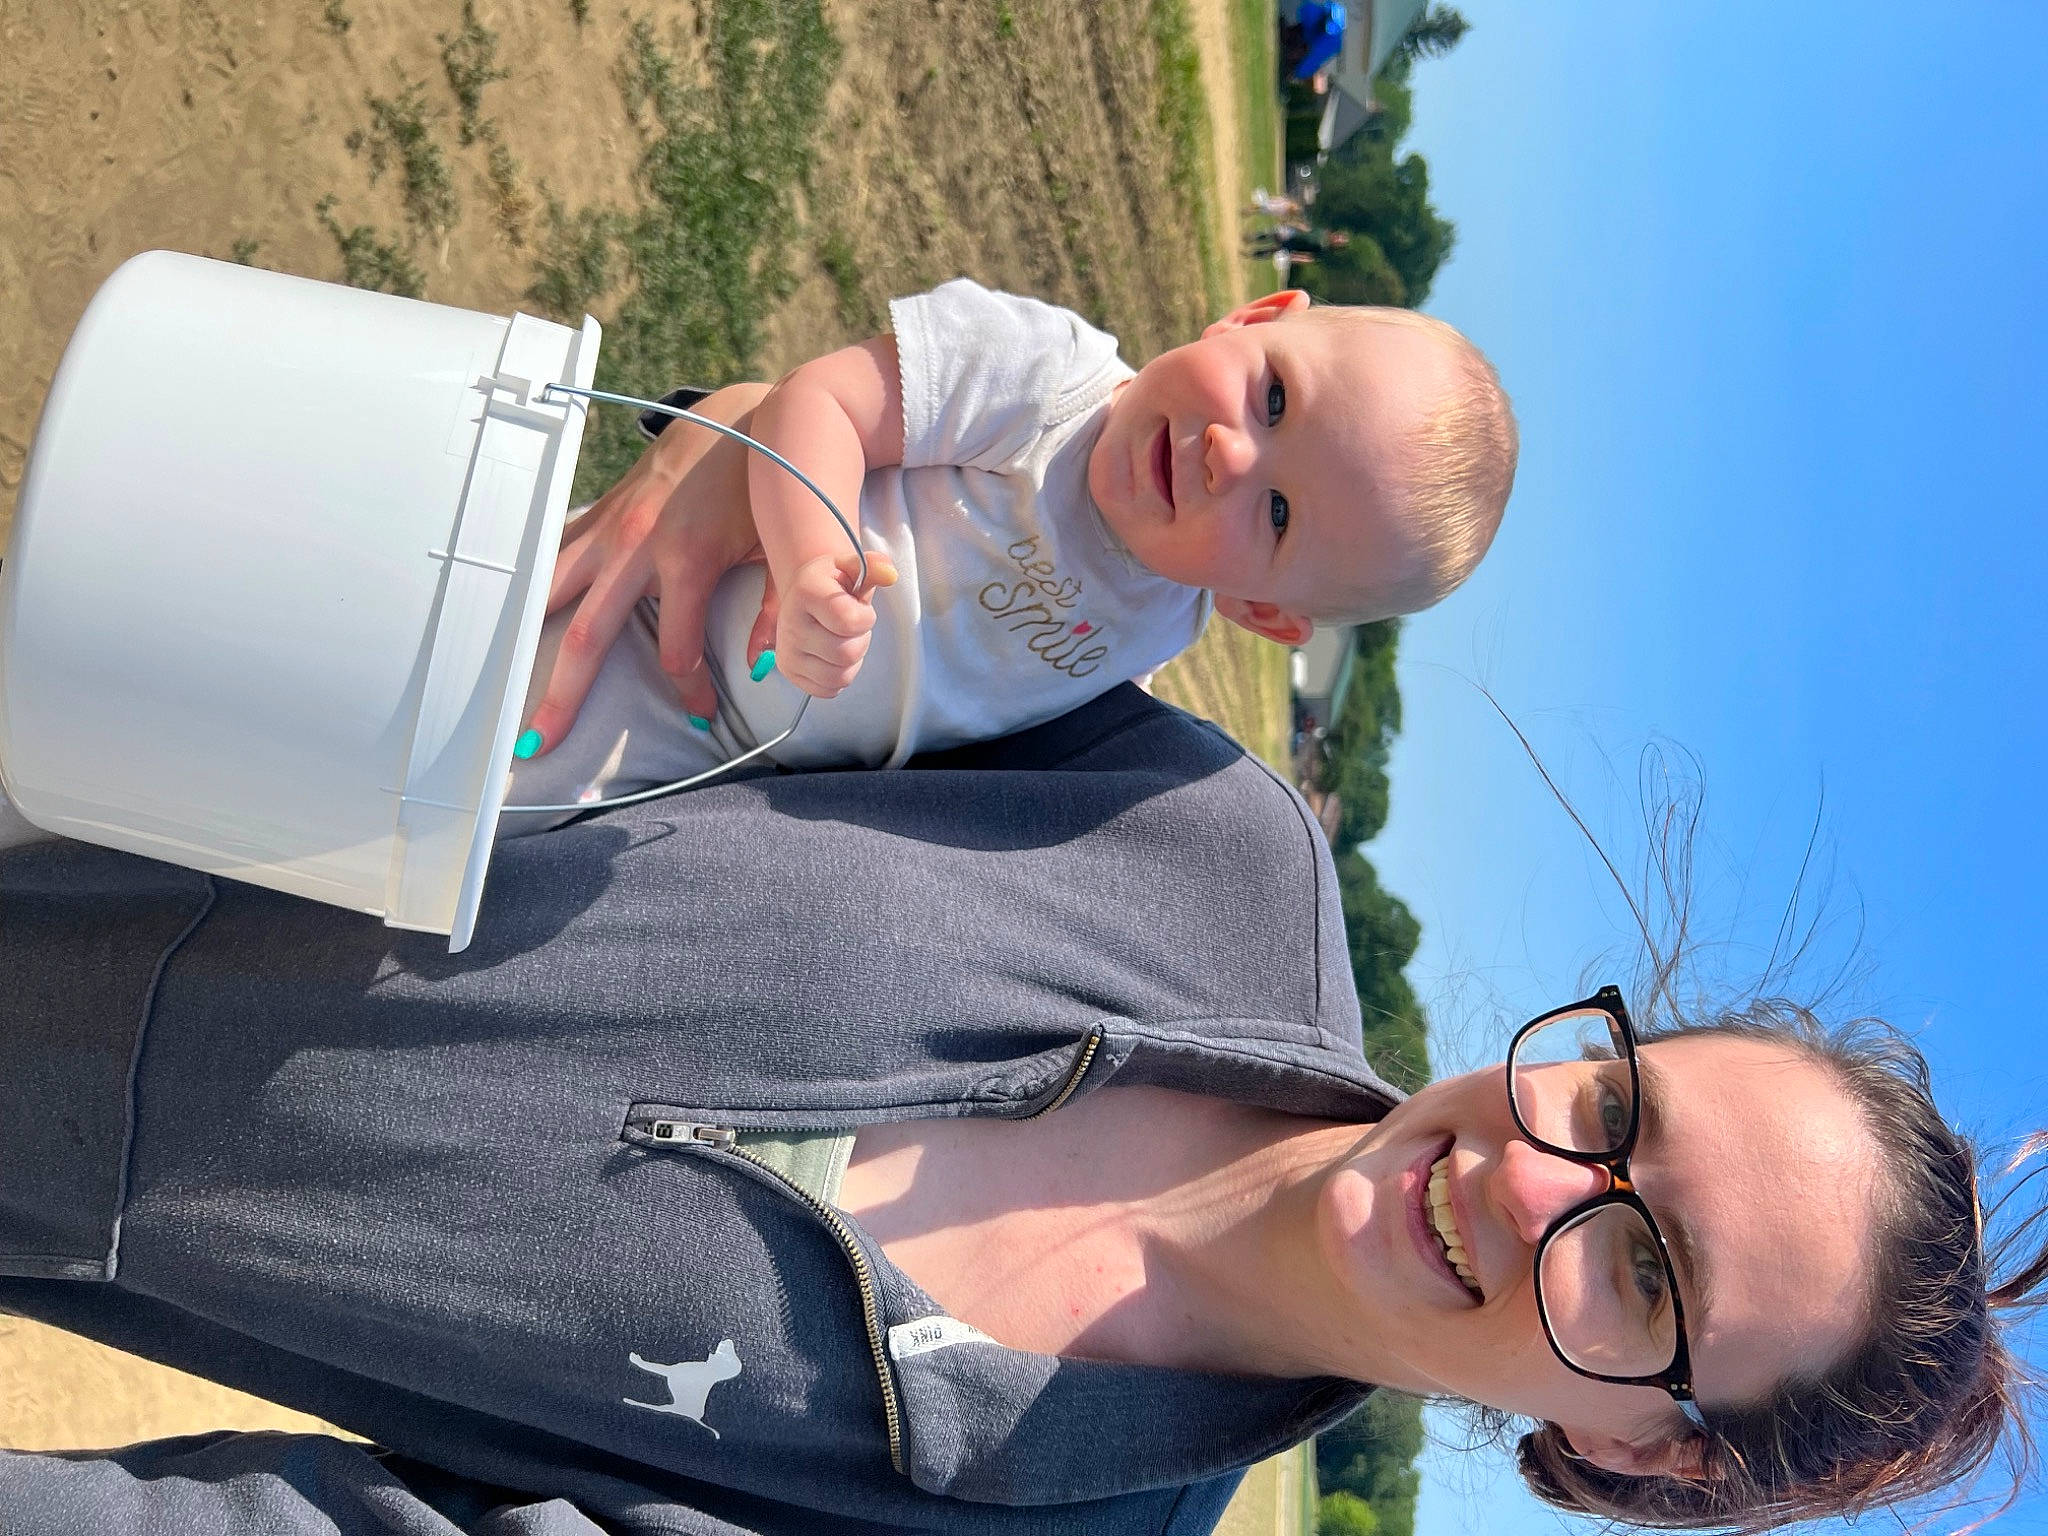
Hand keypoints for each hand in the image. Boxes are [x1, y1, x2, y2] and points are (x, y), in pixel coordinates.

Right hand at [526, 385, 776, 752]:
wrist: (745, 416)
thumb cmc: (765, 488)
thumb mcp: (780, 554)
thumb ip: (774, 615)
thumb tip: (760, 668)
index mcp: (686, 560)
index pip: (674, 653)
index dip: (687, 691)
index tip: (699, 715)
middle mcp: (637, 546)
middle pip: (589, 637)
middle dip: (562, 695)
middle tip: (537, 743)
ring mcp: (612, 527)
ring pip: (553, 594)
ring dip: (527, 644)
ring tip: (501, 688)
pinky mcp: (602, 511)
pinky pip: (557, 556)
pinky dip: (535, 589)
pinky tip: (510, 621)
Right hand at [771, 548, 898, 697]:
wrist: (805, 594)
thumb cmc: (832, 584)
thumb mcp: (853, 568)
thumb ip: (874, 567)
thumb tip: (889, 574)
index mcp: (806, 592)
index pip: (848, 622)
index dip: (865, 618)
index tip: (859, 609)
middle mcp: (790, 624)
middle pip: (845, 654)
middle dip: (860, 641)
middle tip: (850, 627)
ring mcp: (788, 652)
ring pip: (839, 677)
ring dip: (851, 662)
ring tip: (842, 640)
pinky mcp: (790, 672)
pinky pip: (829, 689)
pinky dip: (839, 676)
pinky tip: (833, 656)